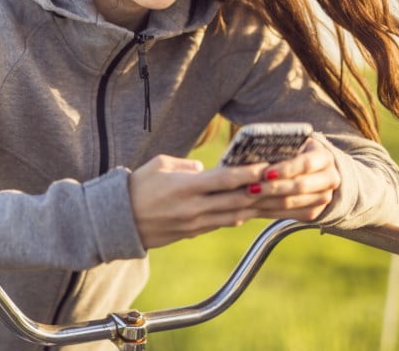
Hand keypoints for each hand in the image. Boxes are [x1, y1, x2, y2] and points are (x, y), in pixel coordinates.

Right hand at [128, 154, 267, 248]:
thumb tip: (204, 168)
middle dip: (260, 193)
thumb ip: (185, 164)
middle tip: (281, 185)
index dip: (248, 175)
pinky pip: (219, 224)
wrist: (117, 220)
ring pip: (232, 216)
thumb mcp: (158, 165)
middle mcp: (192, 207)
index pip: (224, 180)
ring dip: (253, 208)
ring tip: (271, 200)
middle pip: (235, 200)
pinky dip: (236, 217)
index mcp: (184, 186)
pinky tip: (248, 210)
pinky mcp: (191, 233)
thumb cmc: (137, 186)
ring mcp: (193, 223)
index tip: (267, 168)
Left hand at [245, 138, 341, 220]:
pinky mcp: (315, 211)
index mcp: (324, 157)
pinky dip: (271, 211)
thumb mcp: (290, 144)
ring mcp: (324, 197)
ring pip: (294, 202)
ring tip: (249, 197)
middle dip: (273, 188)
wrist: (313, 169)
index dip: (285, 169)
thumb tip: (252, 152)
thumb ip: (278, 148)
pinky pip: (292, 214)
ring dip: (268, 201)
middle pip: (300, 186)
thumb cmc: (294, 150)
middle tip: (250, 188)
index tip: (265, 173)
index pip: (306, 164)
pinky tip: (254, 207)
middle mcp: (330, 178)